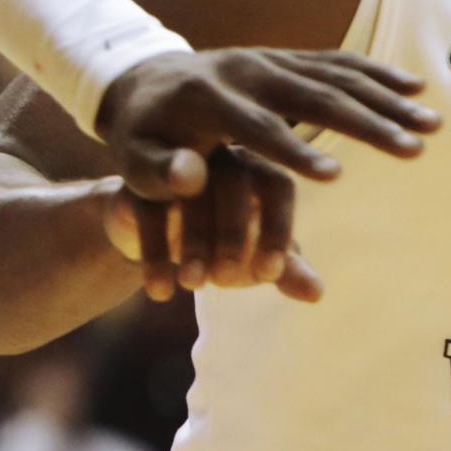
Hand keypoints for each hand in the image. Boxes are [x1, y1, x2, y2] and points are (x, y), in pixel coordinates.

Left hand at [95, 47, 434, 199]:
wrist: (139, 80)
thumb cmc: (140, 135)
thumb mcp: (133, 159)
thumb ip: (157, 174)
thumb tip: (191, 177)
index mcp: (204, 99)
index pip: (255, 127)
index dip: (293, 151)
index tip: (335, 175)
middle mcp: (241, 71)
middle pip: (309, 96)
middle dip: (363, 124)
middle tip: (412, 151)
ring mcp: (265, 58)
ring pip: (332, 76)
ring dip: (384, 99)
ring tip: (430, 126)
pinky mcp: (282, 56)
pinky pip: (334, 61)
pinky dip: (375, 73)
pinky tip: (414, 89)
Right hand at [100, 155, 323, 305]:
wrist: (151, 236)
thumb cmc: (217, 242)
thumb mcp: (252, 258)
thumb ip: (284, 271)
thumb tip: (315, 294)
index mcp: (256, 168)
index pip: (277, 185)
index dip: (278, 229)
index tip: (269, 274)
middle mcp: (218, 156)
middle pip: (233, 182)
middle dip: (232, 236)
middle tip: (227, 282)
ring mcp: (173, 166)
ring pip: (188, 193)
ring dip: (192, 244)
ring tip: (193, 287)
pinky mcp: (135, 183)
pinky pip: (147, 211)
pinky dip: (154, 254)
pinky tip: (160, 291)